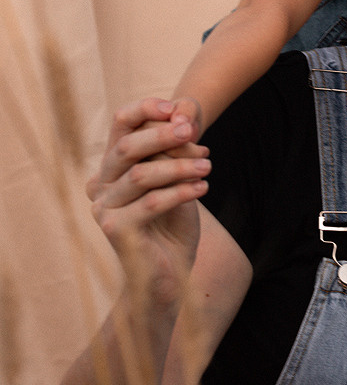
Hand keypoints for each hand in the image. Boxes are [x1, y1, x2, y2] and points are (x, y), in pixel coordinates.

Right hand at [87, 99, 210, 311]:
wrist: (170, 275)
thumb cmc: (174, 223)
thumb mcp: (178, 178)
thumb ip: (175, 147)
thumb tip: (184, 113)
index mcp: (113, 166)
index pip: (121, 124)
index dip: (145, 109)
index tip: (176, 109)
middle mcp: (101, 184)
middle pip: (128, 146)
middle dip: (163, 135)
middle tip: (195, 134)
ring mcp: (103, 207)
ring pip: (142, 174)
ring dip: (179, 166)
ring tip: (208, 167)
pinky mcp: (115, 229)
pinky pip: (151, 202)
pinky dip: (181, 192)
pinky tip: (203, 188)